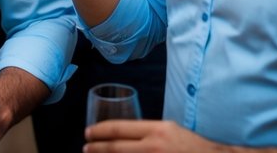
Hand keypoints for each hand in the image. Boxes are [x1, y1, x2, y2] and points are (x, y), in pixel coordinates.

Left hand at [85, 119, 221, 151]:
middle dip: (97, 148)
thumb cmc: (190, 146)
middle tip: (85, 147)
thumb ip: (146, 132)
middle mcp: (153, 146)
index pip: (118, 129)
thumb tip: (122, 135)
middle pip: (115, 148)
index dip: (99, 131)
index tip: (88, 133)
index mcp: (156, 130)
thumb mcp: (168, 130)